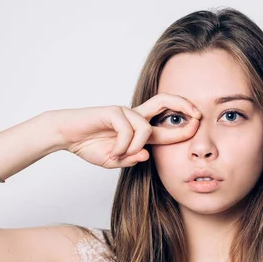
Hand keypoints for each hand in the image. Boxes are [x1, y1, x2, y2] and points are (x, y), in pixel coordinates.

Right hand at [50, 93, 201, 168]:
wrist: (65, 134)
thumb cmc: (88, 145)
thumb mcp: (114, 160)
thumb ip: (130, 159)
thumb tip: (145, 156)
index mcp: (138, 128)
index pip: (166, 123)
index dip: (183, 126)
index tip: (197, 127)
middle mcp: (134, 116)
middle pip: (164, 101)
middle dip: (183, 105)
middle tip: (197, 115)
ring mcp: (124, 112)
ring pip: (145, 128)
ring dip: (136, 147)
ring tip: (119, 156)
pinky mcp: (112, 111)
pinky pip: (127, 130)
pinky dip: (122, 145)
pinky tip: (112, 152)